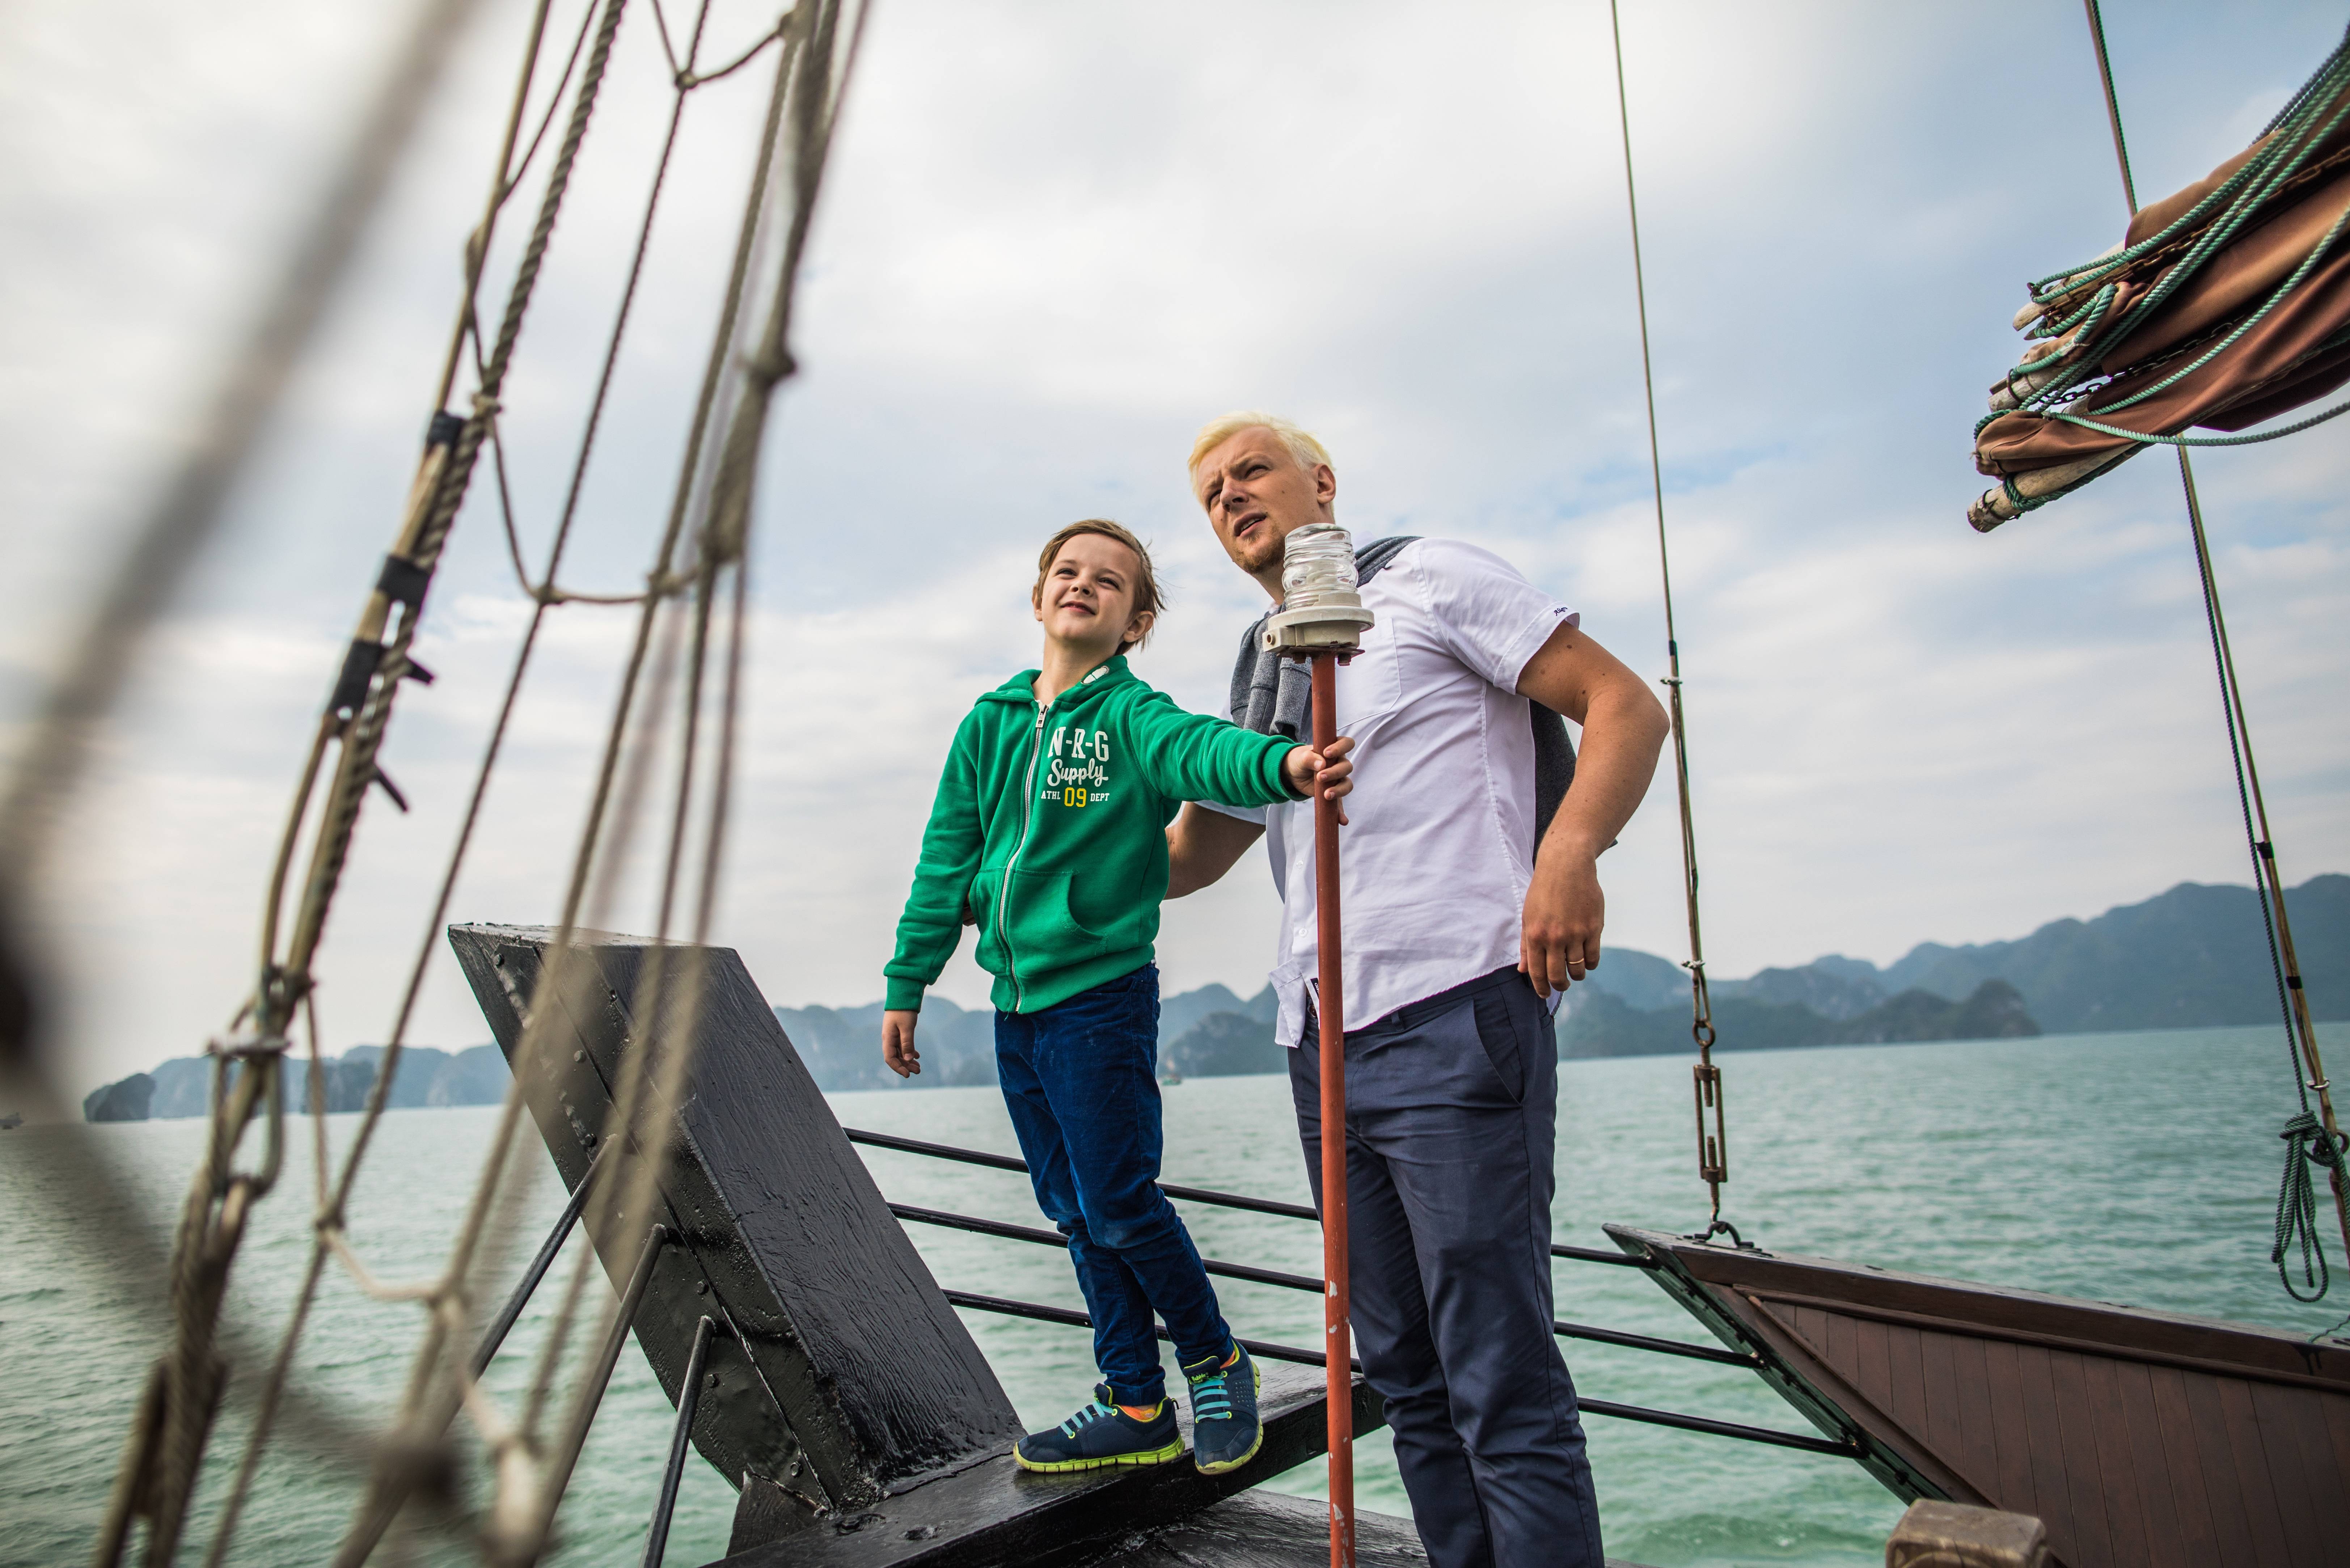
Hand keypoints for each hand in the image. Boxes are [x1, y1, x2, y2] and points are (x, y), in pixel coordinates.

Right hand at [882, 1009, 921, 1077]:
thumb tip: (908, 1059)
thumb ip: (907, 1043)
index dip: (898, 1068)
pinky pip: (903, 1046)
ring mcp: (894, 1035)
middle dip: (905, 1066)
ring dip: (908, 1060)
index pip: (890, 1058)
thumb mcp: (907, 1027)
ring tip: (918, 1067)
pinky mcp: (899, 1032)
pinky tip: (917, 1056)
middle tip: (918, 1071)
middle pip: (895, 1057)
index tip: (907, 1075)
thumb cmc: (904, 1010)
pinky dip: (909, 1052)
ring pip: (900, 1052)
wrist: (903, 995)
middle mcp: (889, 1038)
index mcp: (888, 1038)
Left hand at [1282, 735, 1354, 824]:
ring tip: (1326, 795)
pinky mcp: (1333, 793)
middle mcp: (1339, 763)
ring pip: (1347, 784)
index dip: (1341, 748)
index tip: (1327, 753)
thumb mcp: (1301, 757)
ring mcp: (1337, 779)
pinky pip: (1340, 803)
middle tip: (1320, 777)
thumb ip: (1310, 758)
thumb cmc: (1299, 760)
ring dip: (1339, 790)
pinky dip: (1341, 812)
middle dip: (1335, 772)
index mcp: (1334, 749)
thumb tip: (1321, 764)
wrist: (1292, 773)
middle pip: (1347, 767)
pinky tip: (1342, 821)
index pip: (1347, 743)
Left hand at [1520, 849, 1602, 997]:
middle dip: (1559, 986)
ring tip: (1574, 972)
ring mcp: (1576, 933)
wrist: (1567, 866)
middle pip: (1558, 975)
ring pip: (1577, 969)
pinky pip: (1593, 957)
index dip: (1541, 987)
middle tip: (1561, 986)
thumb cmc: (1543, 891)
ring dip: (1576, 976)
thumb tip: (1523, 971)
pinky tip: (1586, 961)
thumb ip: (1527, 945)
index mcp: (1535, 934)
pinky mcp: (1594, 928)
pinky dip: (1590, 964)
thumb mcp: (1528, 916)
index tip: (1544, 994)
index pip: (1537, 972)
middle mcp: (1555, 937)